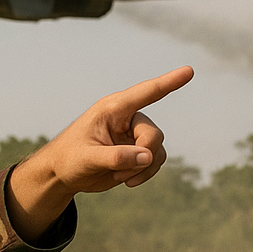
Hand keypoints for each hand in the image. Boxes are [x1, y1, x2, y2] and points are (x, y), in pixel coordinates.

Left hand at [6, 67, 191, 242]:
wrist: (63, 174)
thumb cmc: (69, 159)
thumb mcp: (87, 158)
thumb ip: (116, 157)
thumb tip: (147, 157)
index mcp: (113, 109)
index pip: (146, 93)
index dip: (169, 82)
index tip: (189, 71)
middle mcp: (127, 118)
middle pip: (154, 135)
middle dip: (142, 156)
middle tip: (121, 171)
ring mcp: (134, 135)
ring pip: (158, 150)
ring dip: (143, 168)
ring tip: (119, 176)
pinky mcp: (137, 152)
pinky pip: (156, 161)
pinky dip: (145, 174)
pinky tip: (125, 180)